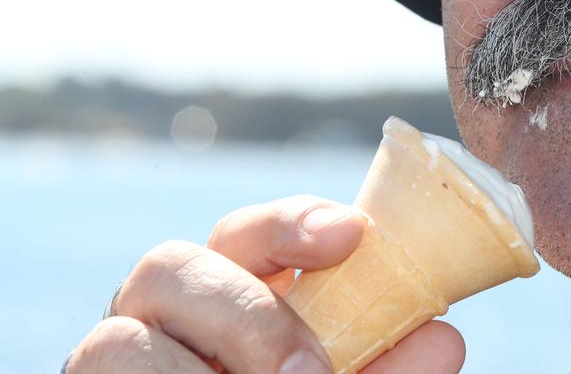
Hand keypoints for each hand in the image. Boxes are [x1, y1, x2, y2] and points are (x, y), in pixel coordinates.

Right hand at [64, 195, 464, 372]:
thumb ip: (385, 364)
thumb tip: (445, 340)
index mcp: (227, 291)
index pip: (246, 231)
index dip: (291, 222)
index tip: (350, 233)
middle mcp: (159, 316)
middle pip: (168, 265)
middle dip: (243, 314)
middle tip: (309, 370)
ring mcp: (115, 359)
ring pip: (117, 343)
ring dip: (191, 373)